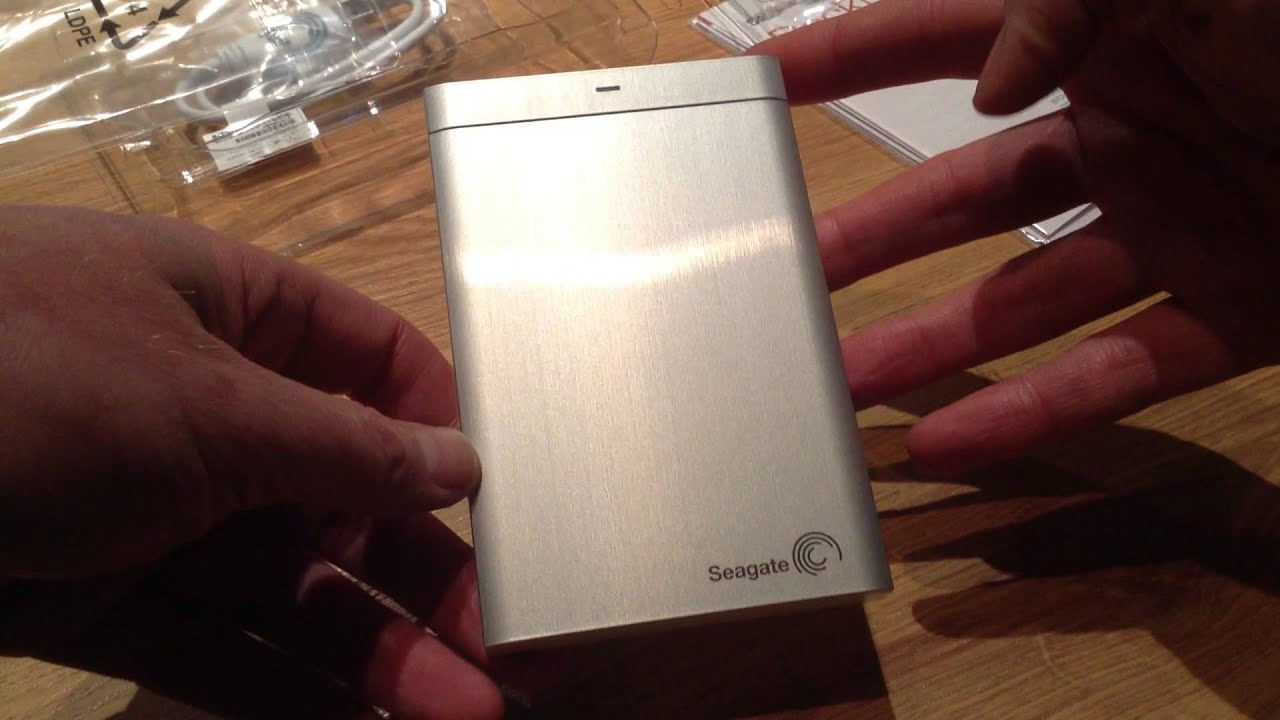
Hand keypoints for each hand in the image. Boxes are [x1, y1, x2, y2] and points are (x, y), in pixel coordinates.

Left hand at [0, 206, 503, 717]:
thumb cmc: (18, 372)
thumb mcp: (209, 401)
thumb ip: (348, 448)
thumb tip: (459, 466)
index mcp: (231, 314)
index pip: (370, 361)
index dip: (440, 428)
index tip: (500, 500)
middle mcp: (203, 406)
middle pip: (341, 492)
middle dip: (418, 569)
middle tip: (491, 645)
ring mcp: (151, 506)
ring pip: (288, 582)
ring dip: (372, 647)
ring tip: (459, 709)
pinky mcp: (99, 593)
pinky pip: (215, 638)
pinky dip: (285, 683)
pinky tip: (363, 719)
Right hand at [753, 0, 1279, 474]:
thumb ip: (1069, 4)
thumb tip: (988, 90)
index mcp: (1111, 41)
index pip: (946, 40)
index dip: (847, 56)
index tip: (758, 85)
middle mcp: (1128, 141)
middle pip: (963, 199)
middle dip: (866, 238)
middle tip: (782, 274)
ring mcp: (1177, 233)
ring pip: (1023, 300)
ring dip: (928, 345)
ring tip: (840, 383)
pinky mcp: (1238, 315)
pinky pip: (1123, 373)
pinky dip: (1036, 412)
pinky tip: (948, 445)